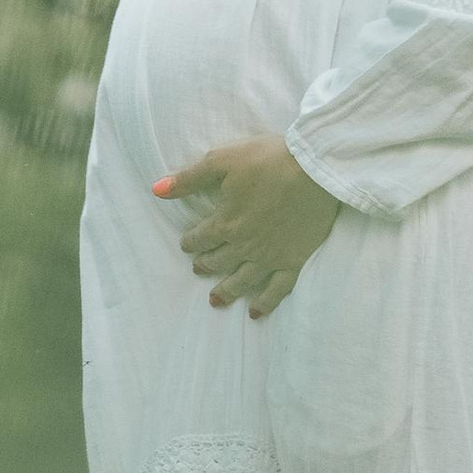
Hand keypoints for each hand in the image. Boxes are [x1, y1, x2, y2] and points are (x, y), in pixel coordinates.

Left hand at [155, 134, 341, 317]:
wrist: (315, 169)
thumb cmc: (269, 159)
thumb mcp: (223, 160)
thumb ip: (189, 178)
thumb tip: (156, 190)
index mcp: (225, 222)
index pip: (200, 238)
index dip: (190, 242)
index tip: (187, 244)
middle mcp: (244, 245)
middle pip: (218, 261)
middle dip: (205, 265)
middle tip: (198, 268)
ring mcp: (270, 257)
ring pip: (242, 280)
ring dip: (226, 291)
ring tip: (215, 299)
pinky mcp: (294, 261)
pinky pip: (277, 289)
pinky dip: (265, 303)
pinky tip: (256, 313)